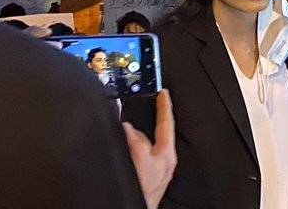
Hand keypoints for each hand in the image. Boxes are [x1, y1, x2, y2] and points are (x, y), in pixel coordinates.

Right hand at [123, 89, 176, 208]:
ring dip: (130, 143)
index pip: (167, 122)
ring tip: (120, 143)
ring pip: (138, 148)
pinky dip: (128, 155)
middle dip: (137, 127)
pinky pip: (134, 159)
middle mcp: (163, 162)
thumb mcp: (139, 161)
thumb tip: (127, 127)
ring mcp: (153, 172)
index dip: (164, 105)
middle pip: (149, 134)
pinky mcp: (144, 178)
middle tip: (125, 120)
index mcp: (166, 155)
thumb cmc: (142, 196)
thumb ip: (134, 142)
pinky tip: (121, 159)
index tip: (163, 92)